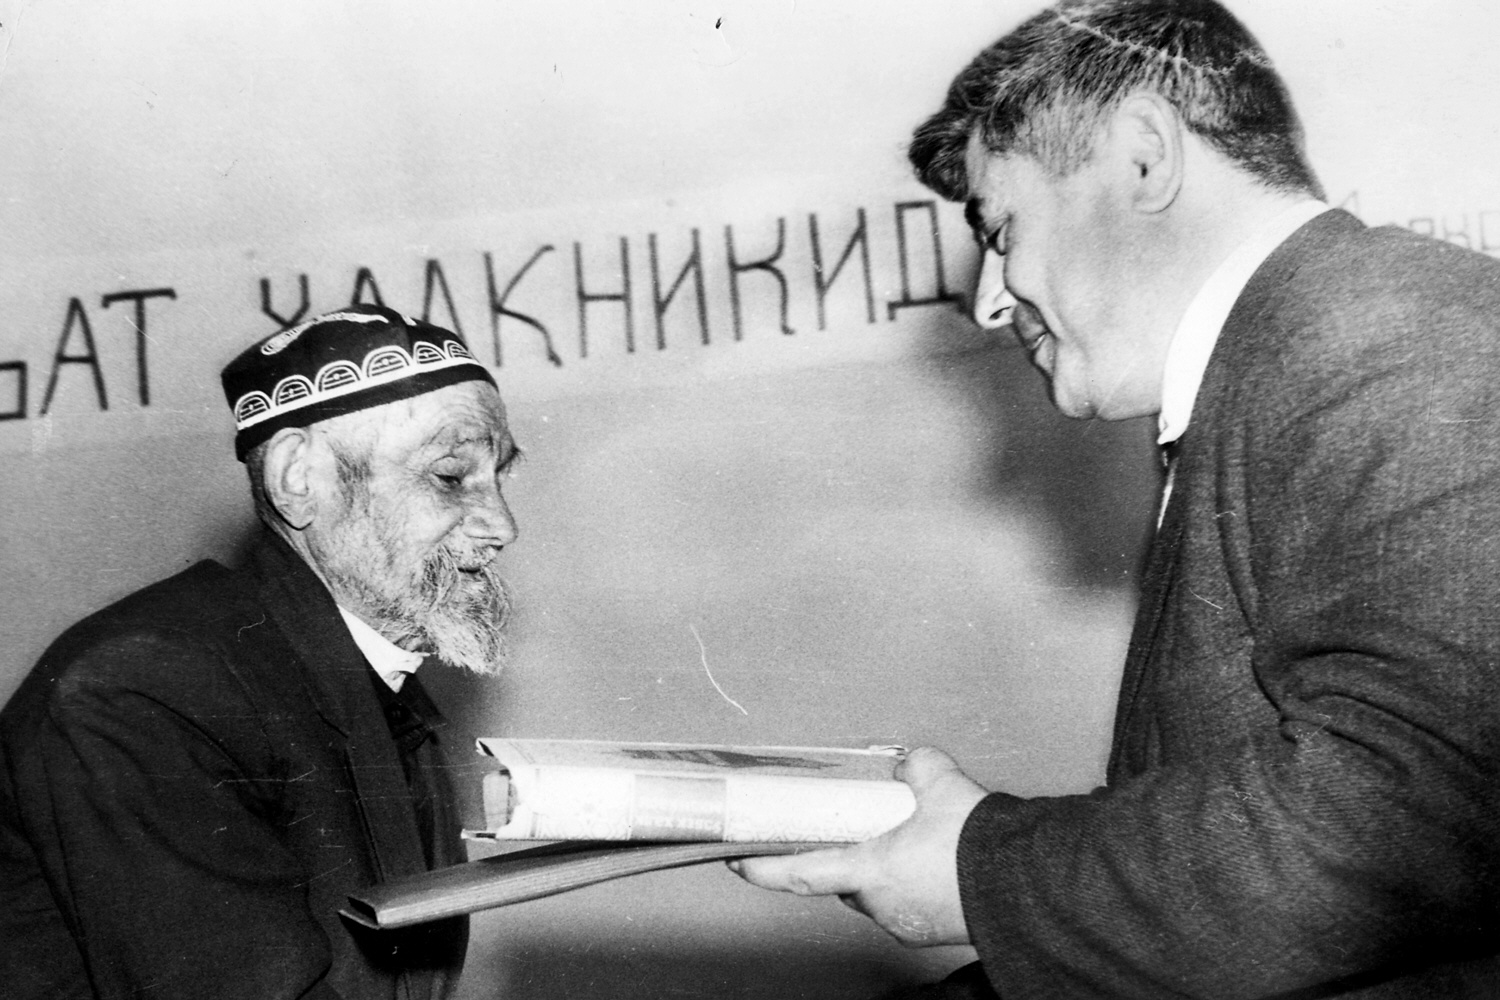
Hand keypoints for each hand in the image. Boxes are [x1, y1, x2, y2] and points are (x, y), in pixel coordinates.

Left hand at [729, 746, 987, 946]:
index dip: (764, 868)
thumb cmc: (978, 844)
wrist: (1027, 882)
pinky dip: (909, 883)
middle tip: (852, 831)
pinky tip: (931, 862)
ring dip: (881, 869)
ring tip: (905, 840)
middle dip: (845, 856)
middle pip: (843, 881)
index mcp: (871, 872)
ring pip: (875, 893)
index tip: (740, 861)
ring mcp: (906, 923)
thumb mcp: (940, 782)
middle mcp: (882, 904)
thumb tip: (907, 762)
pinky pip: (906, 904)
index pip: (802, 874)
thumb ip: (914, 766)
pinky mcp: (931, 931)